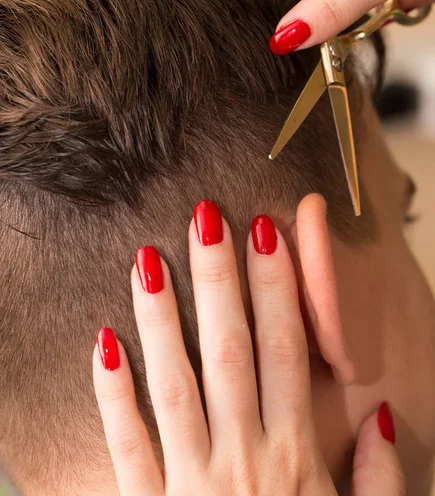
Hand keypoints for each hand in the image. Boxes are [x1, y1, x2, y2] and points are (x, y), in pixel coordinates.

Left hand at [93, 196, 405, 494]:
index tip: (268, 234)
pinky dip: (112, 395)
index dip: (279, 289)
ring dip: (161, 318)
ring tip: (147, 258)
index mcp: (297, 459)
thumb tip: (378, 416)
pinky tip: (102, 343)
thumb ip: (377, 482)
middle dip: (221, 279)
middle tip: (206, 218)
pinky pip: (126, 446)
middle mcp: (244, 458)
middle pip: (231, 349)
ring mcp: (190, 483)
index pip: (288, 352)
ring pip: (174, 382)